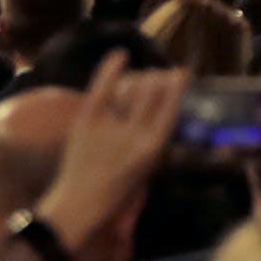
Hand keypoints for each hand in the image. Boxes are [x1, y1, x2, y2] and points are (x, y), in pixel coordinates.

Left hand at [34, 52, 187, 256]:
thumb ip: (154, 140)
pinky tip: (120, 54)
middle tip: (159, 74)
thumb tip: (162, 110)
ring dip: (140, 77)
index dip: (177, 85)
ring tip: (143, 75)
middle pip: (152, 92)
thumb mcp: (147, 168)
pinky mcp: (87, 122)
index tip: (182, 72)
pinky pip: (102, 89)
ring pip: (131, 89)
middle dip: (158, 77)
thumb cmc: (117, 193)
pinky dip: (110, 69)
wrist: (79, 206)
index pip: (171, 107)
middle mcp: (135, 134)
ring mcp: (110, 126)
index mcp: (154, 148)